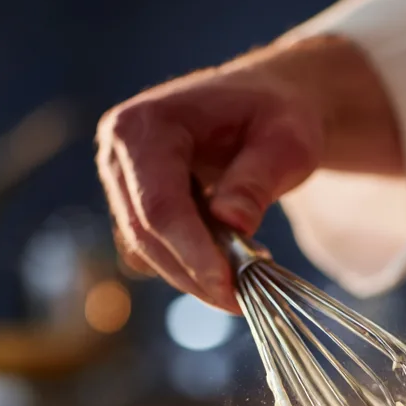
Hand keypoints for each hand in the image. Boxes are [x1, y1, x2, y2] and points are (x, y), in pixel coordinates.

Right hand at [96, 35, 403, 311]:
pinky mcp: (135, 207)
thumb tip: (232, 224)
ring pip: (148, 251)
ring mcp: (123, 182)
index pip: (159, 206)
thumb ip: (257, 180)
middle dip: (195, 275)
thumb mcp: (286, 142)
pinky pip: (156, 251)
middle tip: (243, 301)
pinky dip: (191, 266)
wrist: (265, 104)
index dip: (192, 253)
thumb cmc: (277, 114)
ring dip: (195, 276)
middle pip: (146, 235)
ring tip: (246, 280)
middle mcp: (119, 152)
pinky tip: (230, 262)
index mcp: (146, 125)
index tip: (229, 288)